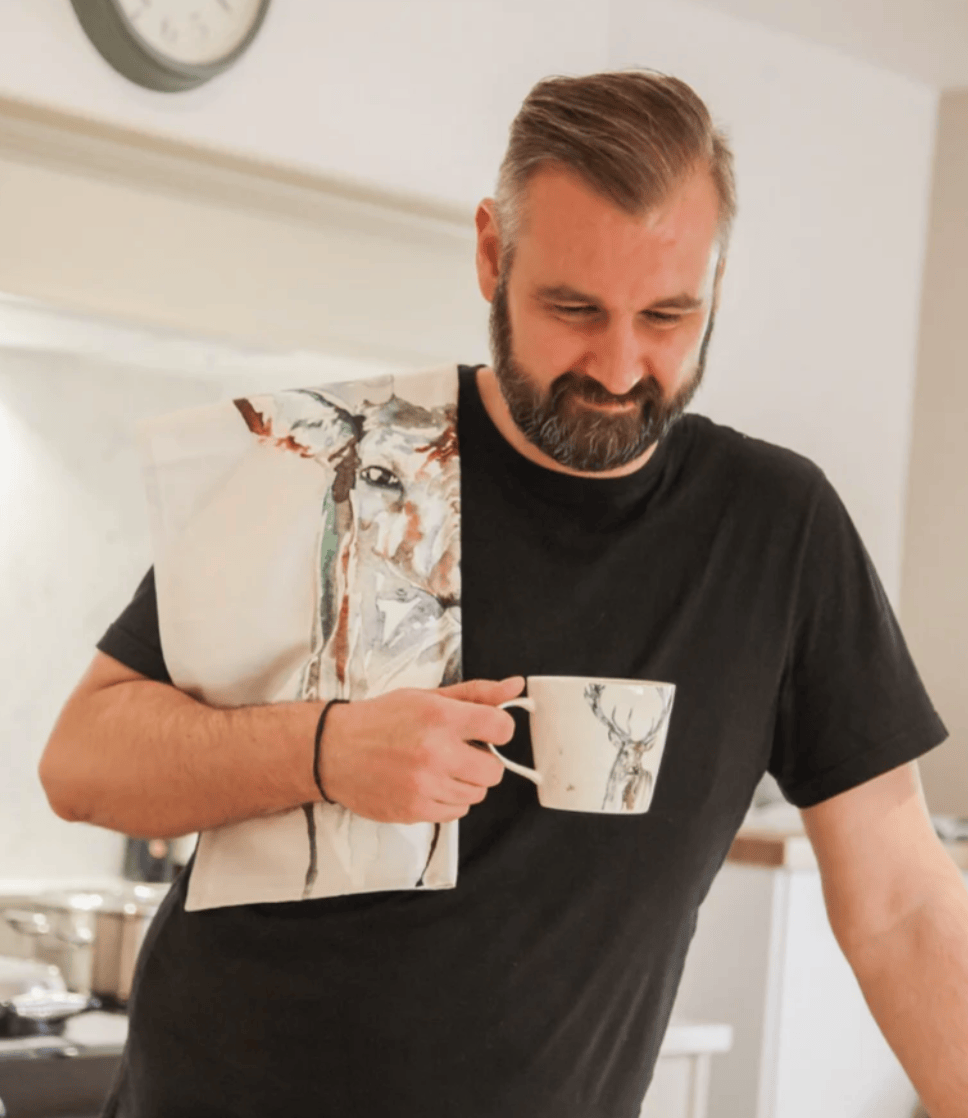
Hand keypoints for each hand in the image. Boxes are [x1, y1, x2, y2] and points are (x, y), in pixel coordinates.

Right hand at [318, 677, 525, 822]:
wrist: (333, 749)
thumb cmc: (381, 720)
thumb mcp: (428, 696)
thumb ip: (476, 694)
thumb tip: (515, 687)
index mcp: (440, 717)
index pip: (501, 727)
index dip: (499, 730)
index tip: (488, 731)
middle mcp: (434, 752)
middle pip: (494, 771)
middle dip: (484, 761)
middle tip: (461, 752)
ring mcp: (424, 785)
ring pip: (477, 794)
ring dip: (465, 782)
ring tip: (439, 767)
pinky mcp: (414, 810)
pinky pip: (456, 812)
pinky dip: (448, 800)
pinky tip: (429, 783)